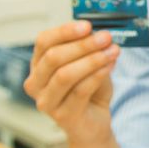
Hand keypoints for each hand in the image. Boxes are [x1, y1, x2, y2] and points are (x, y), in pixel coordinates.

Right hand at [24, 21, 117, 143]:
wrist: (94, 123)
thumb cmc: (90, 91)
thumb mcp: (89, 65)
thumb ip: (89, 50)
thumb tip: (99, 32)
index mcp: (38, 65)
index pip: (44, 42)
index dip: (65, 31)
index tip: (87, 25)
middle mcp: (36, 83)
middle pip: (54, 57)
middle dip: (83, 45)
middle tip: (106, 37)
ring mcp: (46, 101)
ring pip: (65, 75)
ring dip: (92, 59)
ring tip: (112, 51)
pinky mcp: (62, 116)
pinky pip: (80, 91)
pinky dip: (97, 75)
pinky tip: (110, 66)